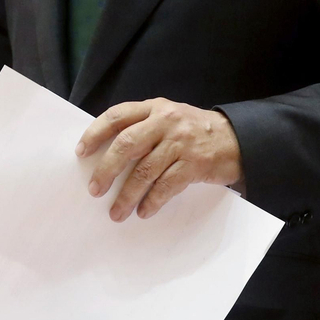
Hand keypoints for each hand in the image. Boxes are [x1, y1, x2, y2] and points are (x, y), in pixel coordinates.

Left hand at [77, 99, 243, 221]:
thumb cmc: (194, 131)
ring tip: (116, 212)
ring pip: (145, 171)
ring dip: (127, 195)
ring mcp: (181, 142)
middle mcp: (165, 121)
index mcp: (154, 108)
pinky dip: (152, 201)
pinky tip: (143, 211)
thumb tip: (106, 156)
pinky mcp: (196, 164)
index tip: (81, 152)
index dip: (95, 133)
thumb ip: (142, 128)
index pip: (117, 116)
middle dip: (106, 169)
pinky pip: (167, 186)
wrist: (239, 139)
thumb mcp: (168, 118)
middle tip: (94, 189)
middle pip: (126, 145)